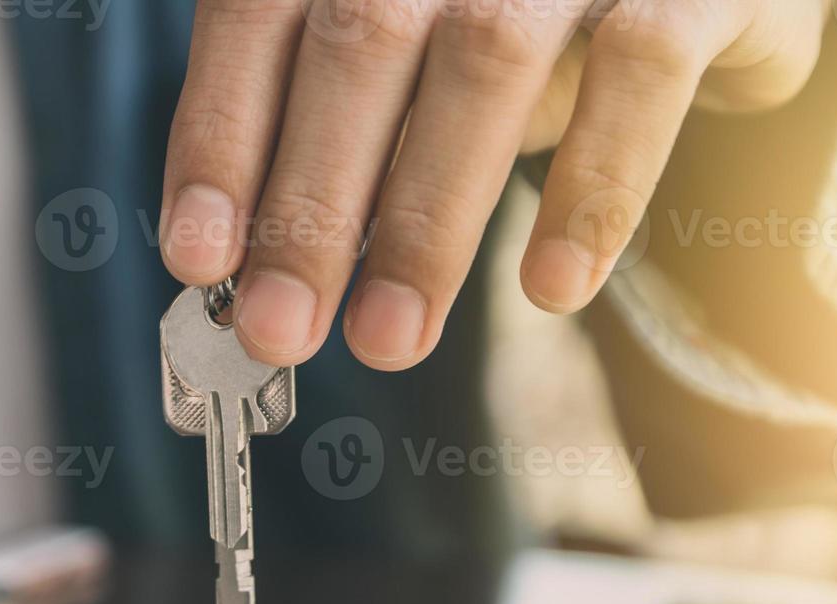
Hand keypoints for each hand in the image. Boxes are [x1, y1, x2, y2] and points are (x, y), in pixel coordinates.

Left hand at [159, 0, 828, 370]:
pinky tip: (552, 288)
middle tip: (276, 329)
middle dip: (309, 207)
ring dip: (425, 222)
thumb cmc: (530, 23)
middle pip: (359, 49)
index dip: (221, 139)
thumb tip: (259, 268)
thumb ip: (339, 132)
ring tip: (388, 338)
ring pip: (481, 66)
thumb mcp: (412, 63)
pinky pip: (639, 74)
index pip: (258, 17)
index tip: (198, 258)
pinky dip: (593, 192)